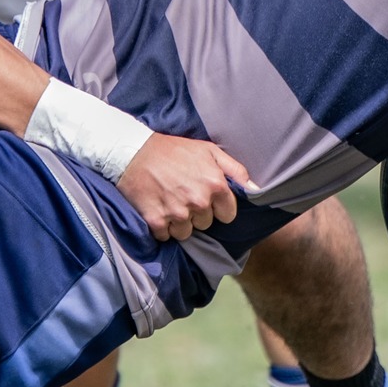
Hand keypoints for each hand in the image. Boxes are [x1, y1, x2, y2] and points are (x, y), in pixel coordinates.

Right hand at [119, 133, 253, 241]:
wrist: (131, 151)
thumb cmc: (172, 150)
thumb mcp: (208, 150)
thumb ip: (235, 170)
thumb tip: (256, 189)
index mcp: (215, 185)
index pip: (228, 215)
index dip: (217, 207)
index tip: (205, 198)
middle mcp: (198, 201)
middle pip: (205, 224)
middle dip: (196, 213)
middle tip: (181, 194)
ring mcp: (177, 213)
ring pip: (185, 233)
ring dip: (178, 222)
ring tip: (168, 201)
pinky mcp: (156, 221)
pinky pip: (165, 236)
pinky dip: (161, 226)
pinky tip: (156, 208)